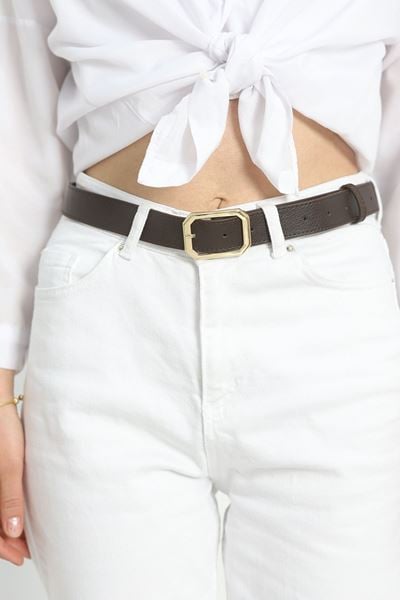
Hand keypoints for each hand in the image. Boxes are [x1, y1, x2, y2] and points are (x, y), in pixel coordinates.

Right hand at [0, 392, 30, 565]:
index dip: (2, 547)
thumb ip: (10, 499)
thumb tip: (13, 531)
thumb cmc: (3, 430)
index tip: (20, 556)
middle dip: (5, 541)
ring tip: (26, 537)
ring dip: (5, 527)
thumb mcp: (10, 465)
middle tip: (26, 550)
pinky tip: (19, 514)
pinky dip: (4, 511)